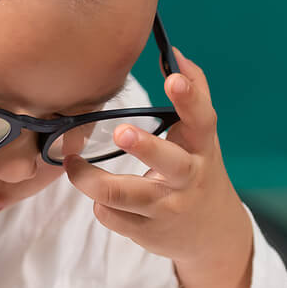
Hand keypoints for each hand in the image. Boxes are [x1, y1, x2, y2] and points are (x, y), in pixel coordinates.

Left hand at [63, 47, 252, 287]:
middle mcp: (189, 179)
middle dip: (145, 147)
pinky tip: (98, 196)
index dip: (190, 98)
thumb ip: (193, 95)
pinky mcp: (148, 233)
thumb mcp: (202, 137)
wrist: (213, 235)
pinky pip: (111, 217)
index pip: (202, 120)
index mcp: (202, 148)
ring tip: (73, 163)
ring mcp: (168, 210)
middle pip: (170, 164)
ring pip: (124, 196)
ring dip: (90, 179)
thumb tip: (176, 52)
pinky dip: (98, 204)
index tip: (173, 77)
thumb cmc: (199, 170)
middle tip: (121, 131)